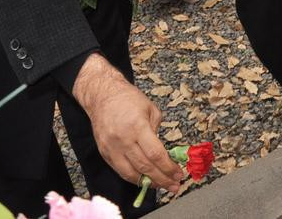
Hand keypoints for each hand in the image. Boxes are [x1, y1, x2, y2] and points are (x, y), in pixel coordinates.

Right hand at [73, 54, 184, 192]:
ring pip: (131, 173)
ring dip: (148, 183)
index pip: (155, 154)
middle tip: (174, 186)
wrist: (102, 96)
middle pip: (145, 166)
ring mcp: (112, 148)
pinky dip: (133, 178)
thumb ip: (156, 131)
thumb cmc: (129, 99)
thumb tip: (161, 151)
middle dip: (162, 179)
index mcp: (138, 127)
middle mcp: (123, 140)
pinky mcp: (105, 153)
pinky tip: (144, 181)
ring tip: (161, 186)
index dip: (168, 167)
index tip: (178, 174)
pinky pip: (120, 171)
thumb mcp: (151, 109)